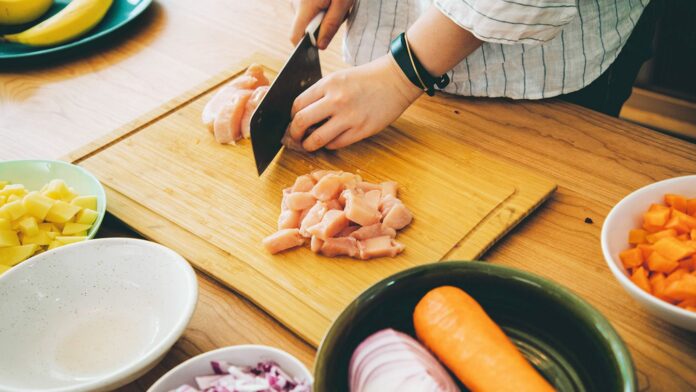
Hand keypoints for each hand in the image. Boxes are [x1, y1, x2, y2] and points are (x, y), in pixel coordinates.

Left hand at [287, 55, 422, 150]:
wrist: (396, 80)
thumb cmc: (366, 79)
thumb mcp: (339, 78)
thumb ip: (321, 94)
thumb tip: (304, 115)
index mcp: (328, 84)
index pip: (297, 105)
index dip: (292, 117)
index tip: (294, 121)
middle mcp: (336, 100)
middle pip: (301, 122)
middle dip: (294, 134)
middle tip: (296, 138)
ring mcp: (349, 117)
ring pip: (316, 139)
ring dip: (309, 145)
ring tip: (310, 144)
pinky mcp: (361, 130)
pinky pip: (336, 144)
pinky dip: (329, 145)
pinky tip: (330, 140)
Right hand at [290, 0, 353, 48]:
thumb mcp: (342, 3)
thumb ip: (331, 25)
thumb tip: (320, 46)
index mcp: (304, 6)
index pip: (295, 37)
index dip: (306, 47)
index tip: (320, 46)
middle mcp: (296, 4)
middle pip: (302, 30)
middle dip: (321, 30)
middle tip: (338, 15)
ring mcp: (297, 0)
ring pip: (307, 21)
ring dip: (323, 20)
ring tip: (336, 5)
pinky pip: (309, 12)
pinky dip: (321, 11)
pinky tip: (331, 2)